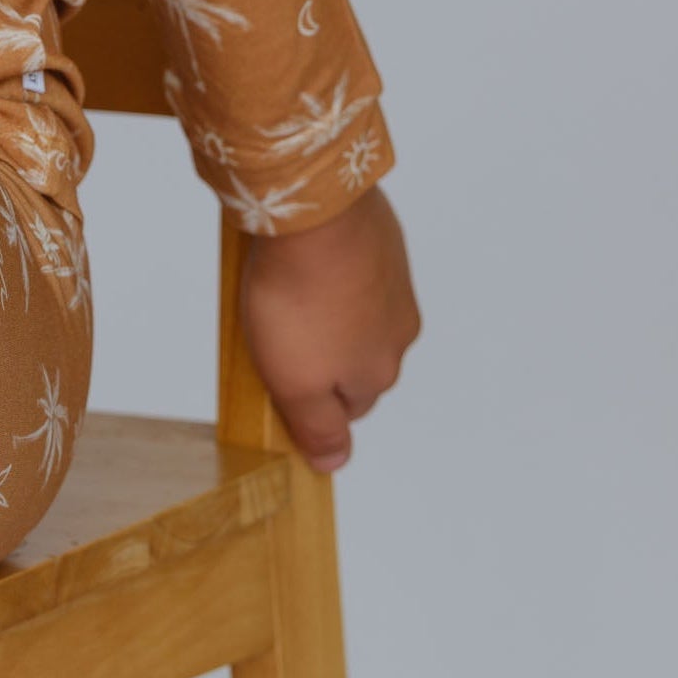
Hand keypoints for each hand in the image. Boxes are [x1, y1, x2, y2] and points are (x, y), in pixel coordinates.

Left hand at [237, 184, 419, 472]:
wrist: (314, 212)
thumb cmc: (298, 299)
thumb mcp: (295, 385)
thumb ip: (318, 428)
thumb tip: (334, 464)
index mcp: (379, 372)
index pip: (348, 408)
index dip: (309, 397)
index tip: (280, 376)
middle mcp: (399, 332)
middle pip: (355, 360)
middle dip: (320, 353)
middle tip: (278, 332)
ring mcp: (396, 285)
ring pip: (357, 314)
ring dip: (326, 310)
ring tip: (286, 292)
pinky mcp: (383, 244)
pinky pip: (355, 272)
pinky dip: (332, 273)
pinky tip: (303, 261)